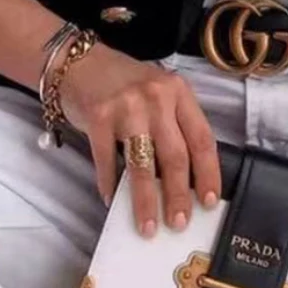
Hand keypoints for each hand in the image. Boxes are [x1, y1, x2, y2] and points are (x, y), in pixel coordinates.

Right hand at [60, 41, 220, 236]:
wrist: (79, 61)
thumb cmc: (122, 83)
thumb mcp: (157, 93)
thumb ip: (173, 125)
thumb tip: (186, 179)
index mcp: (178, 91)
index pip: (201, 138)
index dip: (208, 174)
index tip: (209, 201)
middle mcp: (156, 97)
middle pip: (175, 156)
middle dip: (178, 196)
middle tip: (178, 223)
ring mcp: (126, 106)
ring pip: (143, 165)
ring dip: (146, 201)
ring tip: (148, 225)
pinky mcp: (98, 116)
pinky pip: (107, 160)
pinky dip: (110, 184)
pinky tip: (111, 199)